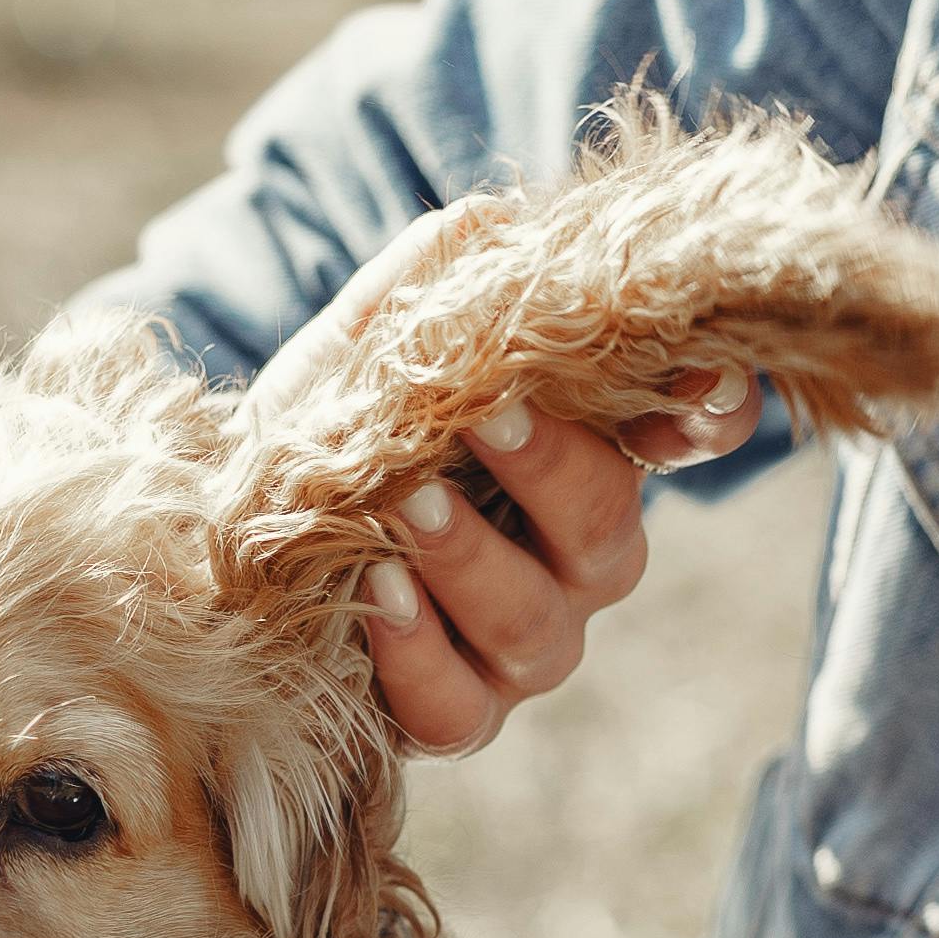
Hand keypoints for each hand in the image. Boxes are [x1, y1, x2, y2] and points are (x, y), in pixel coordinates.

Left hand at [256, 202, 763, 757]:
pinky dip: (419, 655)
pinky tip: (376, 595)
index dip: (712, 409)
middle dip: (550, 472)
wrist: (226, 521)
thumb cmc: (329, 422)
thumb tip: (490, 222)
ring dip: (473, 562)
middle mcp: (577, 558)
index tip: (691, 384)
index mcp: (588, 452)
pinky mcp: (456, 715)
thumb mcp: (372, 337)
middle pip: (610, 528)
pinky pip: (460, 708)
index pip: (694, 430)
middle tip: (486, 419)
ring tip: (408, 507)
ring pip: (538, 626)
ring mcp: (523, 646)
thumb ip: (437, 279)